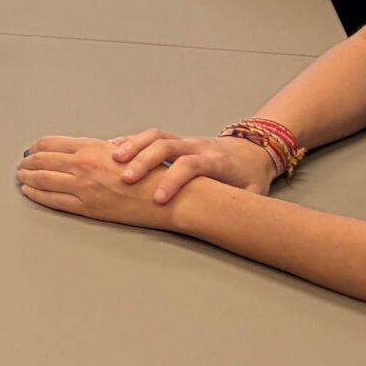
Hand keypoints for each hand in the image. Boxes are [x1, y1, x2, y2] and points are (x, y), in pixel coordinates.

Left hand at [14, 136, 185, 230]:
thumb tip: (79, 148)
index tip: (30, 151)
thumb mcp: (122, 151)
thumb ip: (97, 148)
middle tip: (20, 166)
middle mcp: (84, 165)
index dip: (35, 148)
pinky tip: (30, 192)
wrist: (168, 197)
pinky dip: (37, 195)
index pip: (50, 143)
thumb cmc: (150, 174)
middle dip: (27, 164)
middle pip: (41, 161)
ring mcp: (83, 187)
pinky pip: (53, 201)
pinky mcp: (87, 207)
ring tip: (20, 178)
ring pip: (42, 180)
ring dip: (27, 178)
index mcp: (91, 148)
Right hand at [105, 127, 278, 201]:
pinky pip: (150, 136)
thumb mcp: (252, 194)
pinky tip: (111, 149)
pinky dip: (130, 141)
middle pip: (167, 146)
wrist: (254, 150)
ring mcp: (184, 141)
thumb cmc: (249, 177)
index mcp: (217, 161)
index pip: (191, 165)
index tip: (158, 200)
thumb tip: (231, 229)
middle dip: (144, 161)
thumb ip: (238, 206)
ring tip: (112, 159)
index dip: (173, 180)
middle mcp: (197, 146)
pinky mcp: (174, 140)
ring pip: (155, 136)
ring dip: (132, 146)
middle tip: (126, 179)